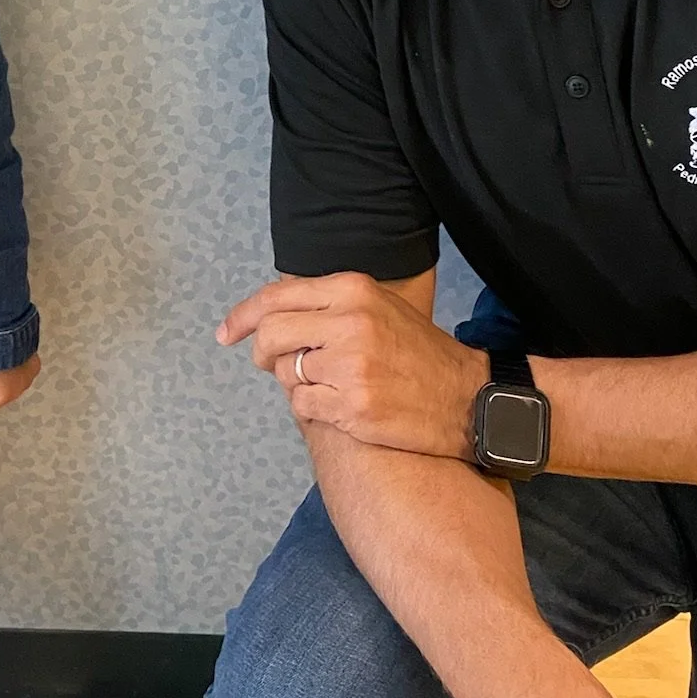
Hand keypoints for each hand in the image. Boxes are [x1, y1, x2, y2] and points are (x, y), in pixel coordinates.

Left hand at [216, 271, 484, 460]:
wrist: (470, 398)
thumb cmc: (420, 352)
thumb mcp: (380, 307)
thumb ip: (330, 305)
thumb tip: (273, 315)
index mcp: (353, 290)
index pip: (277, 296)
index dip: (242, 316)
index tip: (225, 333)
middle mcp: (349, 323)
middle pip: (272, 335)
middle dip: (262, 353)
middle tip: (268, 364)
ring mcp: (351, 367)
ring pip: (288, 373)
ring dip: (298, 382)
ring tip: (328, 384)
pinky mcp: (354, 408)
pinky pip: (304, 406)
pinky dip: (312, 408)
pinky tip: (340, 405)